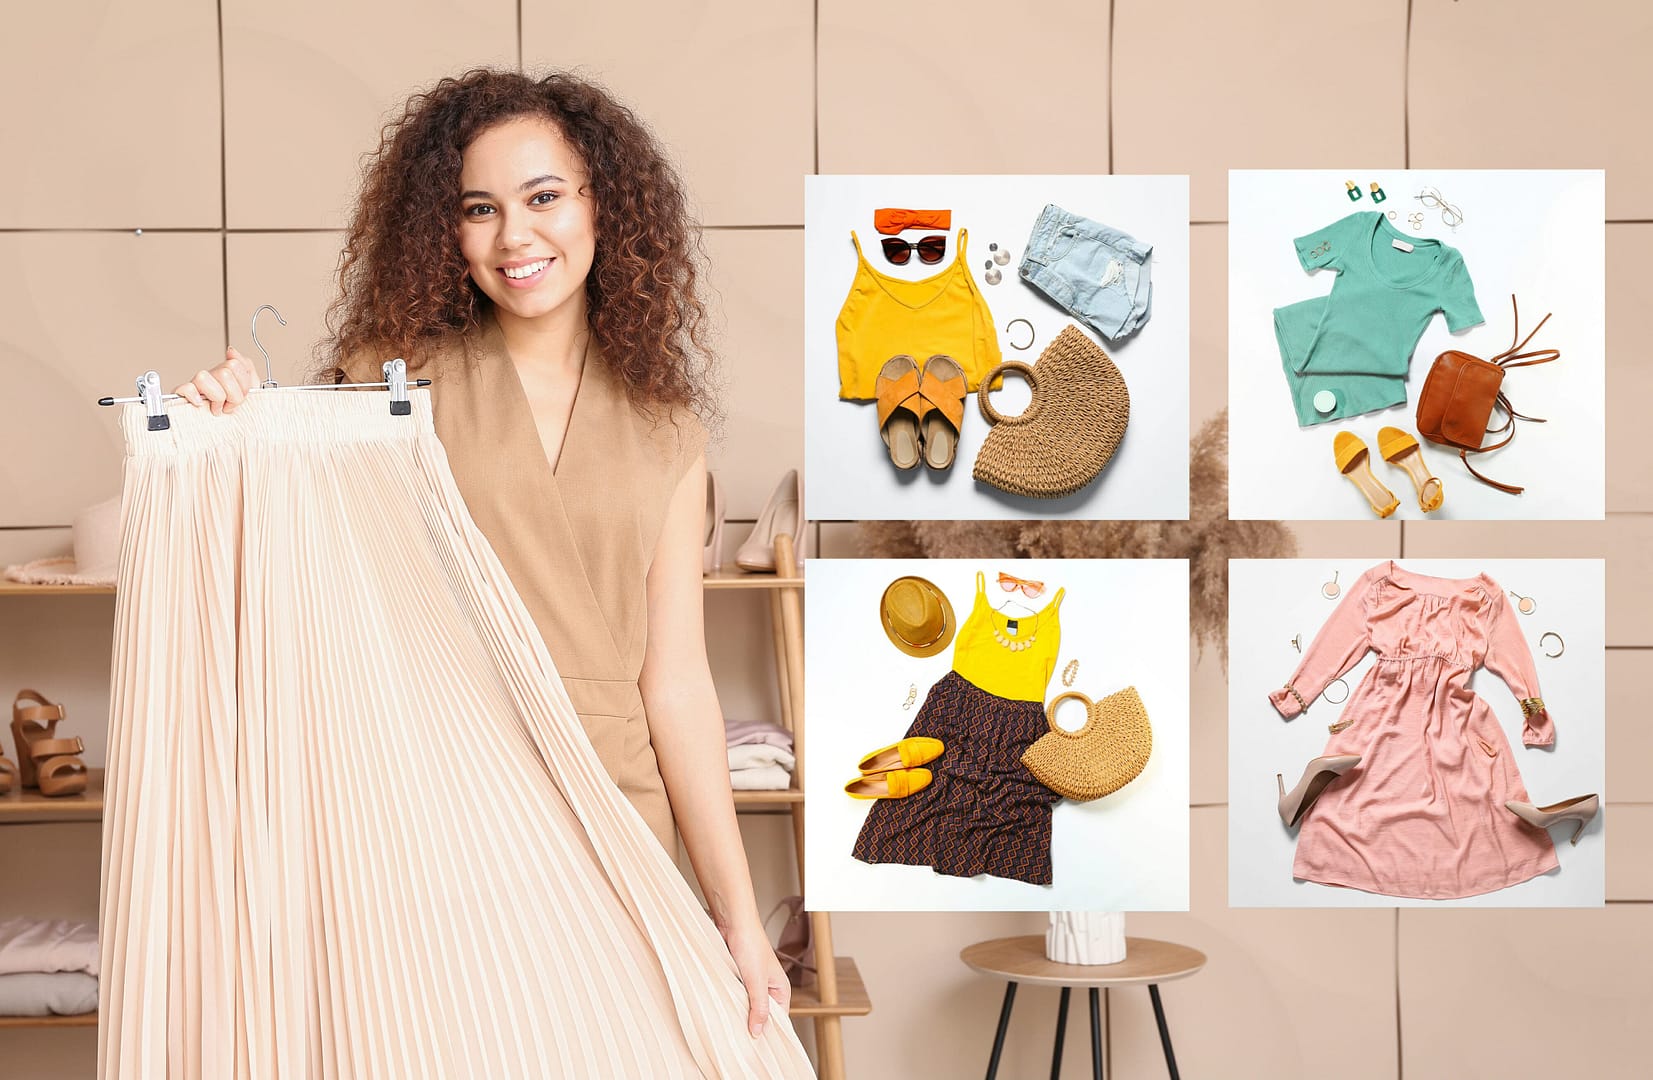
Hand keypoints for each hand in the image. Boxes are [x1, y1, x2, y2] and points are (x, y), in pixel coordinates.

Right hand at [173, 347, 258, 414]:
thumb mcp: (250, 388)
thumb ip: (245, 366)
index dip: (243, 384)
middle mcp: (210, 377)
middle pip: (224, 373)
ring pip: (204, 377)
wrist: (228, 429)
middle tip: (230, 404)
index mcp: (225, 373)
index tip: (243, 395)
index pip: (235, 364)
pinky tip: (201, 403)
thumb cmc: (234, 410)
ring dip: (216, 398)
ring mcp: (196, 385)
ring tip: (217, 407)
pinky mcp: (183, 395)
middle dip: (233, 395)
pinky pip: (186, 388)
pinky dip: (194, 396)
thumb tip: (231, 351)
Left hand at [720, 917, 789, 1037]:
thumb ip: (759, 1008)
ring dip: (738, 1013)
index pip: (778, 1021)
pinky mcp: (738, 979)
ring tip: (729, 1028)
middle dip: (751, 1025)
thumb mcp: (756, 981)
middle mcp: (768, 989)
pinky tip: (722, 1010)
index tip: (756, 1050)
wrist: (733, 922)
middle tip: (738, 1042)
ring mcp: (752, 984)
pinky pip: (735, 997)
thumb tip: (758, 1033)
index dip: (768, 1034)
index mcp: (781, 990)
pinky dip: (730, 1003)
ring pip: (746, 1007)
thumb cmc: (750, 945)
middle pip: (761, 1016)